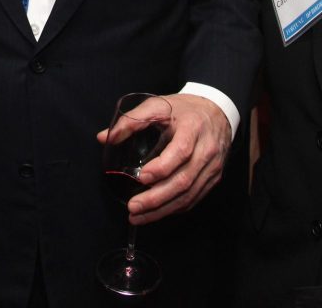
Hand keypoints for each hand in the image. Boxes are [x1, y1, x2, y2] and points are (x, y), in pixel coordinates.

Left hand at [96, 93, 229, 223]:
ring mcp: (212, 167)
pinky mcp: (213, 178)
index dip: (161, 168)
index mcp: (193, 128)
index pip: (181, 152)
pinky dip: (174, 208)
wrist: (217, 112)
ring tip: (138, 216)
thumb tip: (104, 138)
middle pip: (184, 180)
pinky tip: (156, 213)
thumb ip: (131, 120)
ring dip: (162, 209)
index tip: (140, 177)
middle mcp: (206, 150)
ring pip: (189, 194)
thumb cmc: (184, 110)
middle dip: (157, 197)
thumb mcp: (158, 105)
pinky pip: (194, 198)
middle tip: (133, 206)